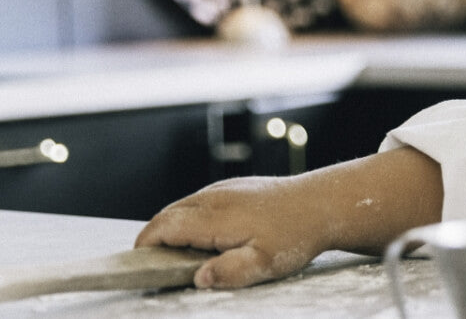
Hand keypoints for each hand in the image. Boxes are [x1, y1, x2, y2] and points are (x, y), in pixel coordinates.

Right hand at [134, 177, 327, 288]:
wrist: (324, 202)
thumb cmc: (295, 234)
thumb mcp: (265, 262)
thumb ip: (229, 272)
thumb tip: (198, 279)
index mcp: (214, 217)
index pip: (162, 228)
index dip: (145, 247)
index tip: (140, 267)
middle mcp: (214, 197)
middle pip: (166, 215)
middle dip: (154, 239)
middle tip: (157, 266)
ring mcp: (224, 189)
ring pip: (182, 207)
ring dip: (173, 228)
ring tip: (181, 256)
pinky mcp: (235, 186)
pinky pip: (200, 202)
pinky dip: (191, 219)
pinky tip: (207, 239)